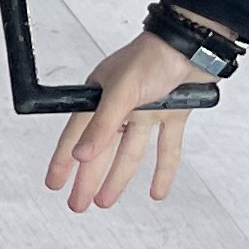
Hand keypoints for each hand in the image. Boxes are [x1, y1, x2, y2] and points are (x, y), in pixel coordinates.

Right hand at [44, 32, 208, 212]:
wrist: (193, 45)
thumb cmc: (153, 56)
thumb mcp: (122, 91)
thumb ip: (102, 125)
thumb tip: (81, 155)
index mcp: (101, 96)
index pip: (76, 135)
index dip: (64, 160)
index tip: (54, 182)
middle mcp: (122, 106)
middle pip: (101, 150)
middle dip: (88, 178)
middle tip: (78, 203)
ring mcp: (147, 111)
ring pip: (130, 152)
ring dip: (118, 178)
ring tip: (106, 201)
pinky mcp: (172, 114)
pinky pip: (165, 148)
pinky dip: (162, 170)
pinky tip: (156, 190)